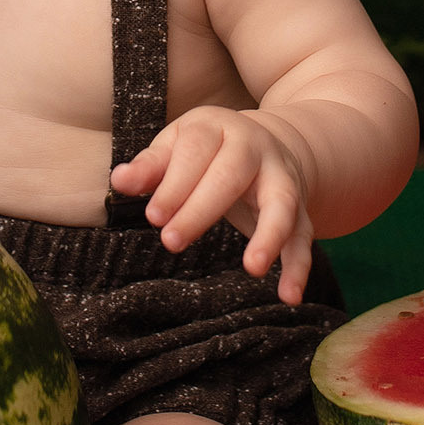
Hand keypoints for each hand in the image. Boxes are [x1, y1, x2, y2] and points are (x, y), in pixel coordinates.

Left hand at [110, 109, 314, 304]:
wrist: (267, 142)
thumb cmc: (206, 151)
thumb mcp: (176, 147)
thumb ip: (150, 166)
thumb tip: (120, 180)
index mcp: (217, 128)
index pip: (196, 150)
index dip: (175, 183)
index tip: (154, 216)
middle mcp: (254, 148)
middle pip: (232, 175)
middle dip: (201, 209)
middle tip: (171, 242)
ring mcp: (281, 177)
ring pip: (281, 203)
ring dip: (270, 235)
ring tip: (253, 268)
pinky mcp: (299, 207)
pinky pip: (303, 236)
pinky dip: (300, 266)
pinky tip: (289, 296)